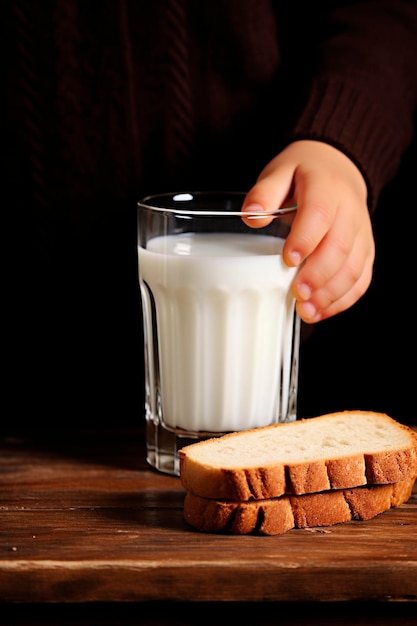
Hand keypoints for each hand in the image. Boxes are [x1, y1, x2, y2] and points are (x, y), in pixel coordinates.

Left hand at [242, 140, 374, 322]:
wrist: (339, 168)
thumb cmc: (304, 173)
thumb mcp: (280, 171)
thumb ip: (265, 192)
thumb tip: (251, 216)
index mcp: (326, 189)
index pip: (320, 214)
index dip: (306, 239)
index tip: (288, 260)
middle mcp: (349, 212)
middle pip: (340, 247)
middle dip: (319, 276)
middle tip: (297, 295)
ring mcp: (361, 234)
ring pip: (353, 268)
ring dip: (331, 294)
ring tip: (306, 311)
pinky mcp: (365, 251)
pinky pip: (361, 278)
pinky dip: (343, 300)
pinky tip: (320, 312)